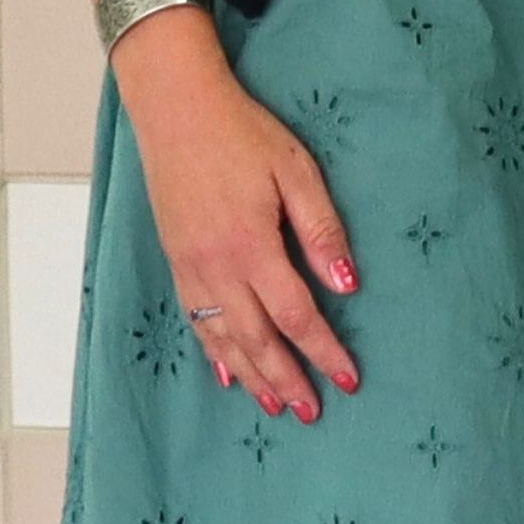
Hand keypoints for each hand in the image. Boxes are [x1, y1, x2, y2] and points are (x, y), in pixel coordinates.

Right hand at [118, 14, 359, 421]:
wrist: (177, 111)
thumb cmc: (243, 135)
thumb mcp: (296, 172)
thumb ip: (321, 230)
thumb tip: (347, 284)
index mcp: (252, 247)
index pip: (296, 314)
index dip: (323, 350)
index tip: (347, 378)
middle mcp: (216, 267)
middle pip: (256, 339)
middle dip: (287, 378)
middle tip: (312, 412)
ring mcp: (190, 268)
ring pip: (222, 337)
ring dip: (251, 375)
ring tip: (275, 405)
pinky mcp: (176, 261)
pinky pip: (196, 320)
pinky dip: (213, 352)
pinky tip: (227, 372)